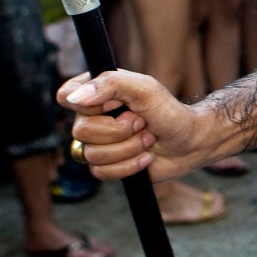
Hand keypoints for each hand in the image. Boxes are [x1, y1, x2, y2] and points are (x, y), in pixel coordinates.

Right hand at [59, 71, 207, 181]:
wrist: (190, 142)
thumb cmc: (169, 111)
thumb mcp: (145, 89)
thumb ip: (110, 84)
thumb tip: (75, 98)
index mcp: (98, 93)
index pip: (66, 96)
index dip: (88, 105)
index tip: (116, 104)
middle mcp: (93, 118)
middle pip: (80, 130)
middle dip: (119, 130)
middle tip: (142, 122)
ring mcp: (98, 143)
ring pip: (91, 154)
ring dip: (128, 148)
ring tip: (147, 139)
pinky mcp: (107, 166)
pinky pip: (100, 173)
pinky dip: (128, 165)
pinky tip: (145, 156)